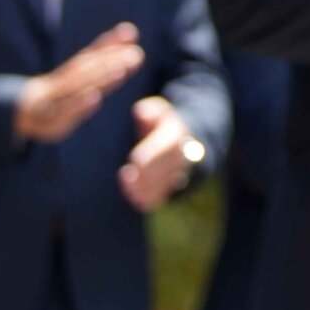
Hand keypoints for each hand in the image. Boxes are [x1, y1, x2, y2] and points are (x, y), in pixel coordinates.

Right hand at [14, 24, 142, 143]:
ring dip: (97, 80)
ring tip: (120, 70)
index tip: (130, 34)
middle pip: (81, 71)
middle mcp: (52, 86)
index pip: (86, 56)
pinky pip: (62, 115)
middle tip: (135, 55)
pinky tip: (94, 98)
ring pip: (73, 90)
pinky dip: (78, 106)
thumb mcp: (70, 82)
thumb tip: (131, 31)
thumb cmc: (50, 100)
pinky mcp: (48, 126)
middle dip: (109, 62)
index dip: (107, 44)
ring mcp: (47, 104)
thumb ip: (100, 57)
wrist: (10, 124)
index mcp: (60, 77)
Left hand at [117, 97, 202, 212]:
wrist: (183, 144)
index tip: (135, 159)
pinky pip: (158, 198)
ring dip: (145, 187)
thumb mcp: (159, 111)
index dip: (153, 154)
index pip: (170, 146)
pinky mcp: (168, 190)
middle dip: (148, 174)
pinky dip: (144, 198)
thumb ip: (150, 111)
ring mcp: (178, 175)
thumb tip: (141, 111)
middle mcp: (182, 157)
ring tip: (127, 181)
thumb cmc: (162, 126)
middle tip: (127, 174)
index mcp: (178, 135)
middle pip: (168, 169)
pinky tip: (131, 191)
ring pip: (164, 186)